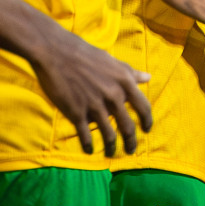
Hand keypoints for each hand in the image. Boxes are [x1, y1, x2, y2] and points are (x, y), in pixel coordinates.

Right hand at [29, 31, 153, 156]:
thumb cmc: (86, 54)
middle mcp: (113, 96)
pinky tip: (90, 150)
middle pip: (127, 126)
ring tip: (111, 153)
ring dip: (111, 147)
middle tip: (130, 150)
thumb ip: (130, 73)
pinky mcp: (76, 113)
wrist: (56, 53)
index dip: (147, 121)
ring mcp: (95, 106)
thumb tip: (148, 77)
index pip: (143, 107)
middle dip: (131, 142)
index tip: (146, 130)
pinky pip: (86, 135)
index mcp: (124, 82)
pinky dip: (89, 145)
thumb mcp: (113, 61)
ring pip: (109, 134)